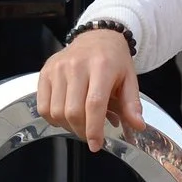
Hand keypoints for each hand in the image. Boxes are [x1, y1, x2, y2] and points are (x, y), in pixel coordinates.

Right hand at [37, 29, 143, 151]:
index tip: (96, 144)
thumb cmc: (114, 60)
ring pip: (57, 111)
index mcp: (102, 66)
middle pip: (73, 111)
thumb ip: (132, 103)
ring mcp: (58, 68)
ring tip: (80, 125)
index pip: (94, 103)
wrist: (97, 36)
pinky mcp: (45, 72)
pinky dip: (53, 119)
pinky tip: (65, 116)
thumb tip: (137, 126)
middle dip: (82, 131)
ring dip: (68, 126)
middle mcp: (77, 65)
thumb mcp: (129, 79)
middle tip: (91, 136)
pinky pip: (43, 106)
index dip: (94, 128)